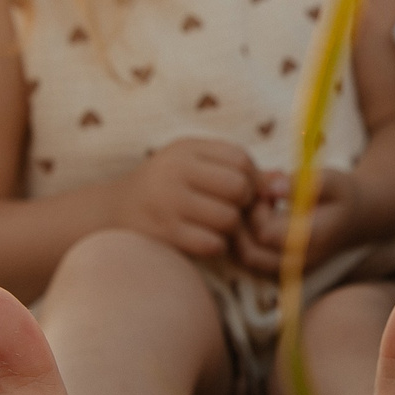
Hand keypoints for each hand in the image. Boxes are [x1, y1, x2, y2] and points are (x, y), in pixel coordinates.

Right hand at [116, 138, 258, 258]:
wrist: (111, 212)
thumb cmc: (165, 188)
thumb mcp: (194, 166)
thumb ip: (237, 170)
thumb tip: (284, 184)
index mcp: (186, 149)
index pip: (240, 159)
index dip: (252, 178)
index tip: (245, 191)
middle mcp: (175, 171)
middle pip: (238, 188)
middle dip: (244, 204)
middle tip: (234, 211)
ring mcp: (168, 203)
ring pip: (228, 218)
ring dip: (231, 228)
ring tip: (217, 226)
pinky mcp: (164, 233)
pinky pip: (211, 243)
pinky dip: (216, 246)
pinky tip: (204, 240)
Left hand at [233, 167, 353, 275]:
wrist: (355, 219)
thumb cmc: (340, 196)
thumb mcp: (331, 180)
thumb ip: (302, 183)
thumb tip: (272, 187)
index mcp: (311, 241)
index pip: (265, 232)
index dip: (257, 207)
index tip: (265, 188)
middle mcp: (299, 264)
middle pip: (249, 254)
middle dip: (241, 223)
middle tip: (253, 199)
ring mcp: (288, 272)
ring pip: (246, 259)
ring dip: (240, 231)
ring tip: (256, 206)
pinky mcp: (279, 272)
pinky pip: (250, 260)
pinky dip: (245, 239)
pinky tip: (257, 216)